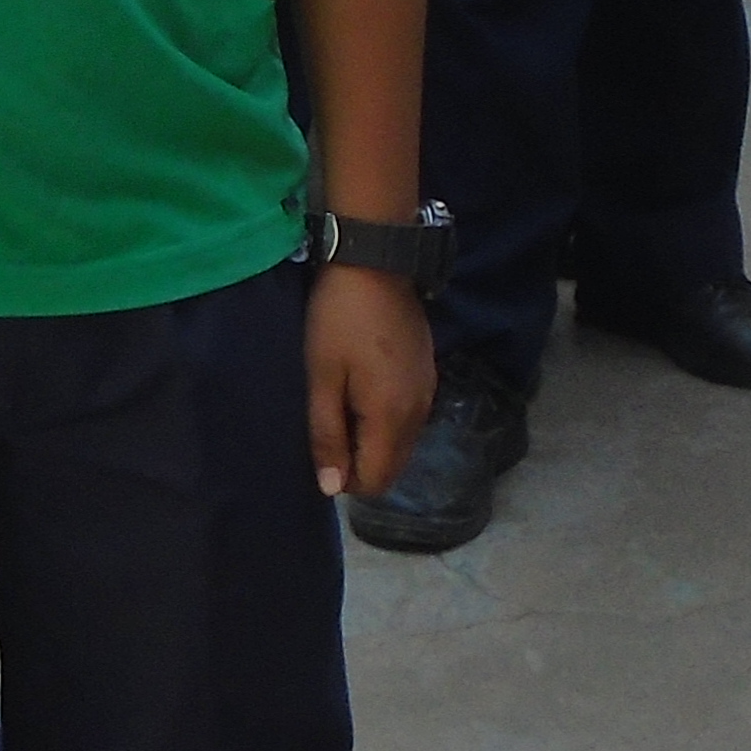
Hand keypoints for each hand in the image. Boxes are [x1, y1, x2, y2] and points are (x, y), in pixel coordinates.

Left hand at [306, 264, 433, 500]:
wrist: (376, 262)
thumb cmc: (339, 320)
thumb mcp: (322, 377)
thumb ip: (327, 435)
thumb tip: (332, 488)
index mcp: (392, 418)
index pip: (376, 481)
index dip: (345, 478)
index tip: (322, 446)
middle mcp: (419, 413)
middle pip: (393, 466)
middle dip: (361, 461)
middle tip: (329, 424)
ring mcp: (428, 392)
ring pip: (402, 443)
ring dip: (373, 439)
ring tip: (342, 403)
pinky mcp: (429, 374)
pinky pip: (409, 418)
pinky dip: (387, 419)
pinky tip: (363, 387)